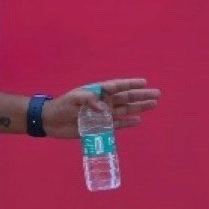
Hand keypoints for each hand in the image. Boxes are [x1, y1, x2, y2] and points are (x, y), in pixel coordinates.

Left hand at [41, 78, 160, 139]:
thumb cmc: (61, 106)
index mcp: (97, 92)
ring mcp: (102, 115)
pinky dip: (127, 123)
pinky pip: (117, 124)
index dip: (130, 84)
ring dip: (139, 108)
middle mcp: (103, 102)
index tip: (144, 82)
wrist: (51, 121)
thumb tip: (105, 109)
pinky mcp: (99, 126)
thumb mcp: (74, 99)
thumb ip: (90, 100)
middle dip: (141, 96)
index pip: (117, 86)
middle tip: (157, 94)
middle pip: (126, 98)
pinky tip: (138, 120)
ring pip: (125, 110)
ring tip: (153, 104)